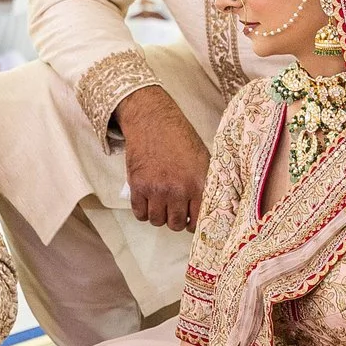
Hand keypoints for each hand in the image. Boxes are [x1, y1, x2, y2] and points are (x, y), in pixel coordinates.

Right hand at [116, 85, 208, 231]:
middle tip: (174, 211)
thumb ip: (205, 183)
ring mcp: (156, 190)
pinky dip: (143, 212)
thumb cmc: (180, 138)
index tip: (190, 220)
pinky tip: (147, 203)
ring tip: (160, 205)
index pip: (198, 219)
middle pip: (176, 224)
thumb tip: (208, 206)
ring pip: (157, 221)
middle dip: (175, 220)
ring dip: (159, 216)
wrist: (154, 121)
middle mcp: (178, 190)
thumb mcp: (202, 158)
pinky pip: (140, 213)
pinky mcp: (137, 186)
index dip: (193, 223)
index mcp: (198, 183)